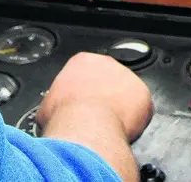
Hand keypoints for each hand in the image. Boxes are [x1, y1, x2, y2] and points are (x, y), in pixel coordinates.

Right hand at [38, 52, 152, 141]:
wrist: (87, 127)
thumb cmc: (67, 117)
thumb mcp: (47, 106)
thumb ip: (54, 102)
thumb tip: (51, 114)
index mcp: (82, 61)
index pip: (86, 71)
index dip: (85, 90)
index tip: (84, 103)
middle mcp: (107, 64)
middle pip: (108, 79)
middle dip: (104, 95)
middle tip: (98, 116)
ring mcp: (127, 77)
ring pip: (126, 93)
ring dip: (121, 107)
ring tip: (110, 125)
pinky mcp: (143, 94)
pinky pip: (141, 108)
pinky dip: (136, 119)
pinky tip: (124, 129)